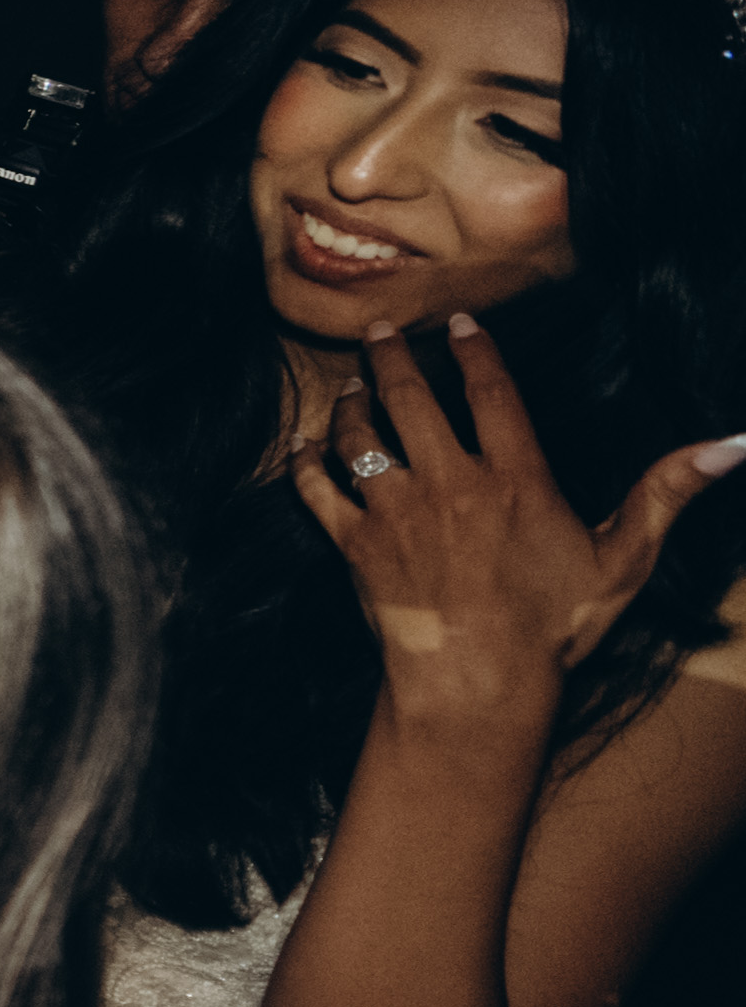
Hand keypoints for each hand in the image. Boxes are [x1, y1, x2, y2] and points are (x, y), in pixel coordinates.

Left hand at [291, 314, 738, 719]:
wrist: (478, 683)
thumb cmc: (554, 626)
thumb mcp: (623, 558)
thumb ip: (667, 492)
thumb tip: (733, 443)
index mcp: (514, 478)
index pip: (491, 391)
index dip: (475, 350)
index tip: (459, 323)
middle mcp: (449, 483)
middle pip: (411, 399)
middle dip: (393, 357)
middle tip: (380, 330)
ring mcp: (396, 512)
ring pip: (359, 438)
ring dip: (350, 404)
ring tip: (350, 385)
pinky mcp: (356, 546)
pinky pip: (316, 492)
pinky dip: (305, 465)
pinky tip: (303, 448)